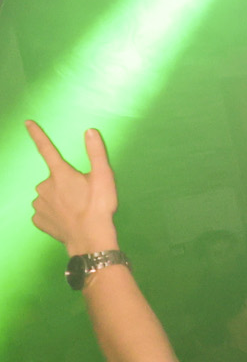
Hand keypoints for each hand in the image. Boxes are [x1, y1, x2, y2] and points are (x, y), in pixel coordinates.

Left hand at [26, 123, 119, 254]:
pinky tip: (66, 218)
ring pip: (48, 195)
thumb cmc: (99, 206)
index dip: (37, 135)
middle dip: (65, 183)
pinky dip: (53, 213)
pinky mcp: (38, 220)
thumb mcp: (104, 177)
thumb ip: (96, 153)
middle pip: (54, 178)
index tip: (27, 123)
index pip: (47, 149)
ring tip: (77, 209)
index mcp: (60, 173)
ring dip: (59, 198)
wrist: (90, 239)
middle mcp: (44, 186)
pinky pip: (44, 211)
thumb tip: (90, 131)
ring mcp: (39, 204)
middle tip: (84, 195)